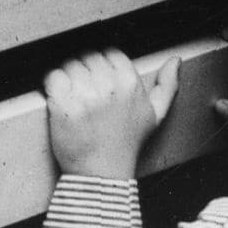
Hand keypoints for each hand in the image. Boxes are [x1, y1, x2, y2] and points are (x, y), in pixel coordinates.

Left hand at [44, 50, 178, 180]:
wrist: (101, 174)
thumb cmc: (126, 144)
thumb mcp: (155, 115)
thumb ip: (167, 85)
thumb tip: (174, 61)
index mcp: (130, 82)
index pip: (109, 53)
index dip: (102, 67)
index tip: (101, 84)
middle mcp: (108, 86)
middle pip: (88, 57)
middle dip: (85, 72)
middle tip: (87, 95)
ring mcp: (85, 95)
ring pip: (70, 65)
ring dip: (68, 79)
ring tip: (75, 100)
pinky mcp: (63, 106)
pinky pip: (53, 77)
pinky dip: (53, 86)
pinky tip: (61, 100)